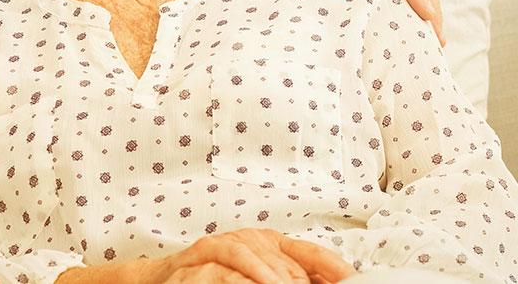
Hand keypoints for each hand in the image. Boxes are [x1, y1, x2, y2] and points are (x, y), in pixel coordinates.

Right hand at [137, 229, 354, 283]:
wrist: (162, 278)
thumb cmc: (213, 279)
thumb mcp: (254, 278)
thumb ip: (286, 278)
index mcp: (272, 244)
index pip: (312, 255)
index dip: (335, 269)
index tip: (355, 281)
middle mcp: (253, 239)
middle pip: (290, 264)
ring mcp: (228, 242)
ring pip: (263, 262)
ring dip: (276, 281)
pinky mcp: (204, 249)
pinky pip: (232, 262)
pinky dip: (249, 276)